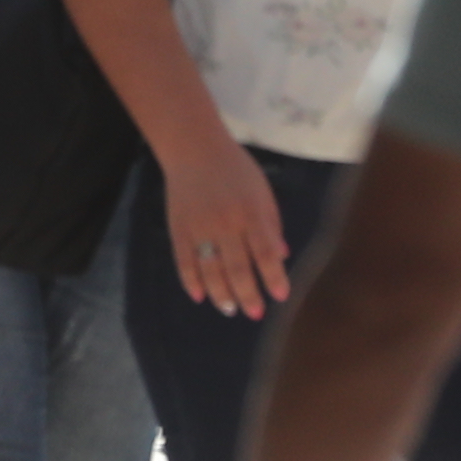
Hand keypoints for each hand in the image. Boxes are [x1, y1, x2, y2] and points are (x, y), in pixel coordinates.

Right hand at [157, 129, 291, 322]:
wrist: (193, 147)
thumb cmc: (235, 169)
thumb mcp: (262, 192)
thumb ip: (271, 224)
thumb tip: (281, 257)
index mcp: (251, 213)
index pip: (265, 253)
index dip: (274, 278)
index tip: (280, 297)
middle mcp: (226, 223)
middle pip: (238, 268)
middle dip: (248, 295)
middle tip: (255, 313)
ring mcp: (200, 228)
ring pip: (211, 271)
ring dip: (221, 294)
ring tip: (230, 309)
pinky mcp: (179, 229)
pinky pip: (185, 262)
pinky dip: (192, 282)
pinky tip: (200, 296)